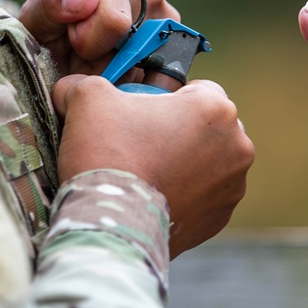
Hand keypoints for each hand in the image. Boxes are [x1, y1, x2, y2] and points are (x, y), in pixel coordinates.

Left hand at [18, 0, 178, 75]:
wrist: (53, 61)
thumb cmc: (45, 34)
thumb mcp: (35, 18)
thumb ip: (52, 1)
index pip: (114, 20)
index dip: (86, 39)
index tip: (71, 39)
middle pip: (137, 43)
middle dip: (105, 59)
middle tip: (85, 55)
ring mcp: (165, 23)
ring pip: (151, 65)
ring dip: (120, 75)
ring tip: (99, 66)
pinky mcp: (176, 54)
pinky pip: (161, 82)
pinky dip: (135, 89)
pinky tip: (116, 79)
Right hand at [52, 75, 254, 257]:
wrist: (110, 223)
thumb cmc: (107, 154)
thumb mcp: (88, 98)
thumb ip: (86, 83)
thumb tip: (71, 86)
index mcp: (216, 108)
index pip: (199, 89)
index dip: (169, 97)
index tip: (146, 111)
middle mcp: (237, 146)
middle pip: (207, 127)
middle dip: (181, 131)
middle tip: (143, 142)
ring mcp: (232, 186)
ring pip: (209, 163)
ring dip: (186, 164)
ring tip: (148, 172)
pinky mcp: (219, 218)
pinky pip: (204, 197)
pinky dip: (185, 195)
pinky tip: (154, 196)